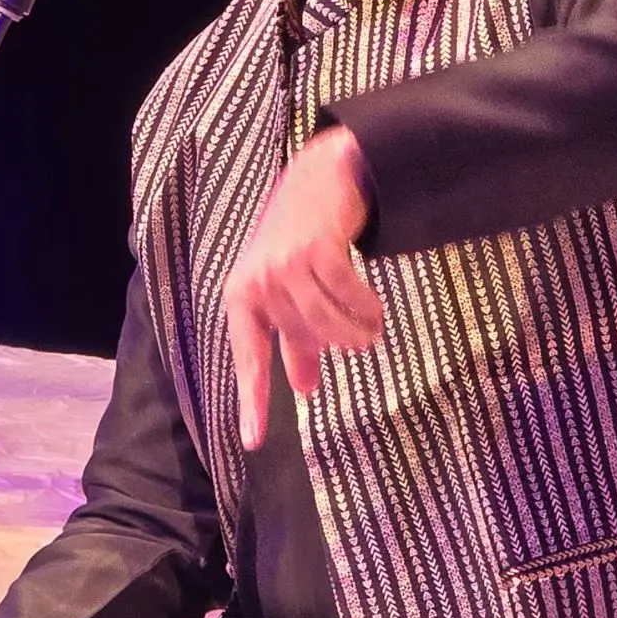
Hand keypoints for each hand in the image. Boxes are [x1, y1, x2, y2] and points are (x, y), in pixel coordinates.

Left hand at [224, 126, 382, 449]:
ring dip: (357, 332)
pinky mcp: (313, 249)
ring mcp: (283, 264)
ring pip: (328, 323)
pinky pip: (348, 297)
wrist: (321, 176)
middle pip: (307, 339)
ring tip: (372, 328)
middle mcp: (257, 281)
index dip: (252, 400)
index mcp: (242, 295)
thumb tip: (303, 390)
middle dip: (338, 344)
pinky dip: (366, 308)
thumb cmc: (301, 239)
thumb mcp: (288, 289)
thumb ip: (294, 338)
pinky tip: (374, 308)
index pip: (248, 357)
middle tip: (362, 338)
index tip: (253, 441)